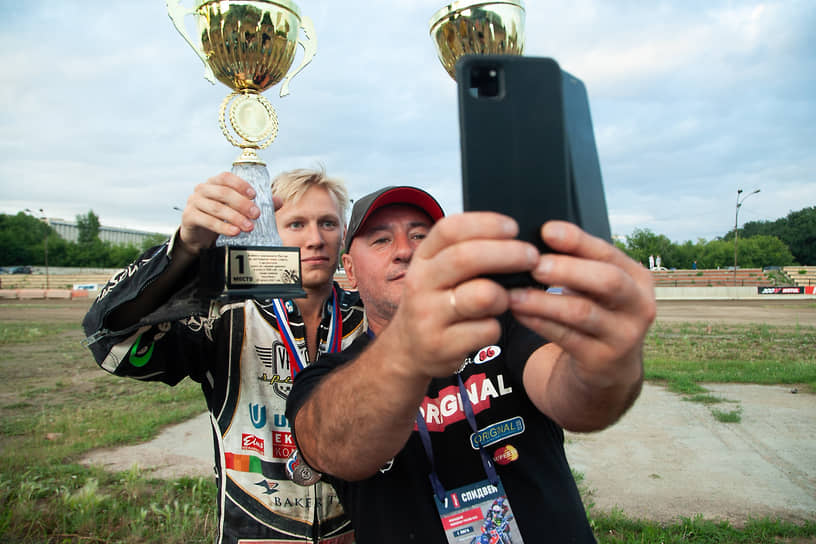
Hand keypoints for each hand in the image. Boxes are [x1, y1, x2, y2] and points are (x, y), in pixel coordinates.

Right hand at [177, 172, 280, 253]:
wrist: (199, 236)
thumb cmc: (220, 217)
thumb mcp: (236, 209)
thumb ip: (256, 203)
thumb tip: (278, 201)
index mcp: (214, 183)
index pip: (226, 177)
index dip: (240, 184)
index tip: (254, 195)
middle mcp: (202, 189)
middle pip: (223, 193)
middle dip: (242, 204)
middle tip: (256, 215)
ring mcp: (194, 202)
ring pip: (216, 207)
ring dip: (235, 217)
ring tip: (248, 227)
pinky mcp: (189, 217)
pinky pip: (207, 220)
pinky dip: (222, 226)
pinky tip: (234, 232)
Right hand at [386, 212, 539, 377]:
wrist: (406, 350)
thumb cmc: (435, 304)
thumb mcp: (437, 273)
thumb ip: (464, 253)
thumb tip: (513, 240)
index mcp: (422, 258)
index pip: (450, 230)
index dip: (486, 224)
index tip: (513, 228)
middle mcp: (420, 283)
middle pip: (467, 257)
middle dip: (508, 253)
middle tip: (532, 257)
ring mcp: (429, 316)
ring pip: (483, 295)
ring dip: (504, 296)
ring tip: (503, 299)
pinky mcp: (442, 345)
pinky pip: (487, 330)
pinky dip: (496, 327)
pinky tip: (487, 326)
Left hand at [508, 221, 655, 388]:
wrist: (608, 367)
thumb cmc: (596, 313)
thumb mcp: (595, 288)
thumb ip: (576, 263)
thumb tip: (535, 238)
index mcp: (636, 278)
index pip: (608, 253)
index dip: (577, 240)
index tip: (547, 230)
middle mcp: (638, 305)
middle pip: (607, 281)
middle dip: (568, 269)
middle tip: (534, 265)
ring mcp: (624, 336)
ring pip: (582, 312)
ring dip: (543, 301)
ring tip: (513, 293)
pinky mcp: (602, 360)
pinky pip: (566, 337)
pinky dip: (539, 323)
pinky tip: (519, 312)